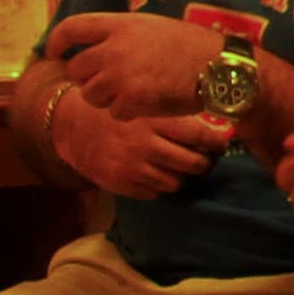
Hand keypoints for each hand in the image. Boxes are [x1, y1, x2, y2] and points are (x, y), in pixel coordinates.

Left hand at [45, 11, 227, 117]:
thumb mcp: (151, 27)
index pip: (72, 28)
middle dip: (86, 79)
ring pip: (90, 95)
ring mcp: (122, 75)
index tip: (54, 53)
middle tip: (105, 83)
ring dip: (104, 98)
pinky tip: (145, 104)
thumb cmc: (190, 46)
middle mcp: (115, 48)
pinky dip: (126, 113)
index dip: (56, 42)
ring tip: (129, 94)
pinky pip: (112, 113)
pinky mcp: (133, 100)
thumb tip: (92, 47)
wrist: (219, 68)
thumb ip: (120, 34)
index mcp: (120, 24)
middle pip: (76, 70)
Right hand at [52, 91, 231, 200]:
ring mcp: (132, 167)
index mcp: (154, 119)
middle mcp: (145, 144)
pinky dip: (158, 185)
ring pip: (176, 183)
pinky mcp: (121, 184)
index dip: (217, 143)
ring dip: (180, 176)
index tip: (221, 144)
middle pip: (194, 164)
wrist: (72, 126)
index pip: (200, 136)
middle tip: (205, 159)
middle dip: (204, 164)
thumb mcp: (143, 101)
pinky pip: (154, 193)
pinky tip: (152, 171)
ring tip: (177, 166)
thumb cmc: (118, 110)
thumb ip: (173, 112)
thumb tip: (216, 126)